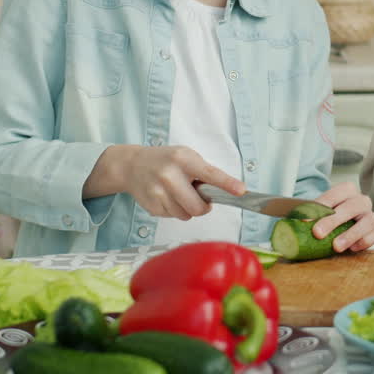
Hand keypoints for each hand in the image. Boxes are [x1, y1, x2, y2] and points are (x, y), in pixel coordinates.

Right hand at [119, 145, 245, 220]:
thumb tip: (226, 191)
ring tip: (178, 193)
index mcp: (183, 160)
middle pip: (198, 207)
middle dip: (203, 207)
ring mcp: (159, 192)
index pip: (210, 174)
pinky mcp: (152, 205)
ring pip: (186, 215)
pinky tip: (166, 197)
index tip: (241, 190)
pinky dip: (174, 210)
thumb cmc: (165, 160)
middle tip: (200, 198)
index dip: (227, 184)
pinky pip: (173, 217)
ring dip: (187, 209)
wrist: (132, 165)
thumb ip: (203, 172)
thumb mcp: (185, 157)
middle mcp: (170, 175)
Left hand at [310, 182, 373, 252]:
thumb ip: (309, 214)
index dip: (322, 205)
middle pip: (352, 206)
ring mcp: (370, 215)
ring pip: (369, 220)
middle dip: (333, 221)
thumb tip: (297, 222)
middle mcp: (361, 200)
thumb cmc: (330, 216)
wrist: (340, 226)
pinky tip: (351, 248)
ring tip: (336, 246)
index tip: (307, 220)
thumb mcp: (318, 211)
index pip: (336, 193)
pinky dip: (363, 242)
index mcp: (347, 190)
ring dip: (351, 234)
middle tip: (317, 233)